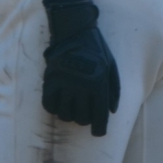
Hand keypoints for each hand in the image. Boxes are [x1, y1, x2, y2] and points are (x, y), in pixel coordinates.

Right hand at [42, 1, 119, 136]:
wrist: (75, 29)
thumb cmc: (96, 48)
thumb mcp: (111, 66)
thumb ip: (114, 89)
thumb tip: (112, 111)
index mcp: (99, 84)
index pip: (99, 116)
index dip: (99, 128)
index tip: (98, 132)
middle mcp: (82, 87)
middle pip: (82, 119)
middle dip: (85, 120)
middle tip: (85, 113)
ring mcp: (65, 84)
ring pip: (65, 115)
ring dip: (69, 115)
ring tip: (71, 108)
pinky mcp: (51, 80)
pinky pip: (49, 105)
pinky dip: (53, 108)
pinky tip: (58, 103)